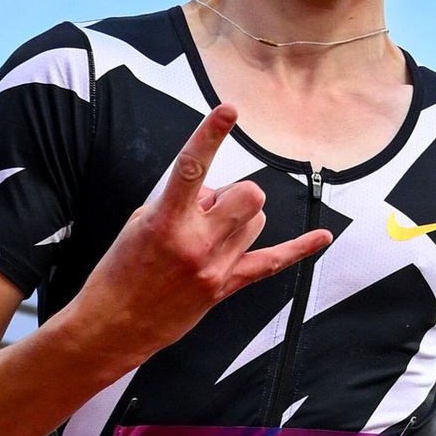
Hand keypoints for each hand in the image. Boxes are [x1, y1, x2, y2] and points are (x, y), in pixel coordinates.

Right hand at [75, 104, 330, 375]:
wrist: (114, 324)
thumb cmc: (121, 271)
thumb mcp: (138, 223)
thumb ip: (177, 201)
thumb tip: (210, 193)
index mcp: (165, 221)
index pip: (191, 168)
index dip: (210, 136)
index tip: (227, 111)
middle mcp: (195, 243)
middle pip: (246, 196)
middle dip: (231, 194)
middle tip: (205, 209)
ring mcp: (214, 267)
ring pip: (257, 221)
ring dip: (238, 218)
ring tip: (208, 235)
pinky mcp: (225, 286)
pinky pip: (272, 262)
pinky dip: (299, 248)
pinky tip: (321, 237)